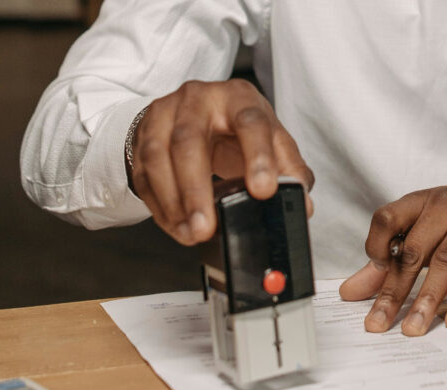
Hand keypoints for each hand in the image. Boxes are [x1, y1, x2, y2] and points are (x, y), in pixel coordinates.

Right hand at [129, 79, 314, 244]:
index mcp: (239, 98)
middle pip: (190, 140)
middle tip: (208, 227)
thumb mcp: (271, 141)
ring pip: (159, 156)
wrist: (200, 112)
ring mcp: (165, 114)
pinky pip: (144, 172)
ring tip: (192, 233)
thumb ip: (289, 171)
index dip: (258, 158)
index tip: (263, 192)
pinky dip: (160, 205)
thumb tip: (302, 206)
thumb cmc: (240, 130)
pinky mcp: (143, 134)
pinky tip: (176, 227)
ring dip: (174, 202)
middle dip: (197, 189)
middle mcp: (199, 99)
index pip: (250, 123)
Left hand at [339, 168, 446, 334]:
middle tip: (381, 323)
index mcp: (422, 200)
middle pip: (415, 249)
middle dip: (396, 291)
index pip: (387, 218)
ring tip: (415, 328)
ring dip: (428, 299)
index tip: (374, 275)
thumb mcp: (426, 228)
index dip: (375, 245)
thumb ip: (389, 260)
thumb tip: (349, 293)